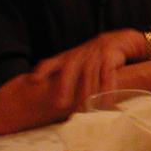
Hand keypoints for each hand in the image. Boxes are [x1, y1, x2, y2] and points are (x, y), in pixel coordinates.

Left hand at [28, 29, 143, 111]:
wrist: (115, 41)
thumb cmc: (89, 57)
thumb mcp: (72, 60)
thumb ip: (55, 71)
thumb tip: (36, 85)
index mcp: (67, 58)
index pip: (50, 63)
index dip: (42, 71)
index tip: (35, 80)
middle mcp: (78, 57)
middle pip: (69, 72)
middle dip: (64, 88)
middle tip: (61, 105)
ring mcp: (93, 56)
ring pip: (88, 77)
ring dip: (87, 94)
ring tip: (84, 109)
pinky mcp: (108, 58)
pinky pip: (107, 75)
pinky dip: (107, 89)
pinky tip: (106, 103)